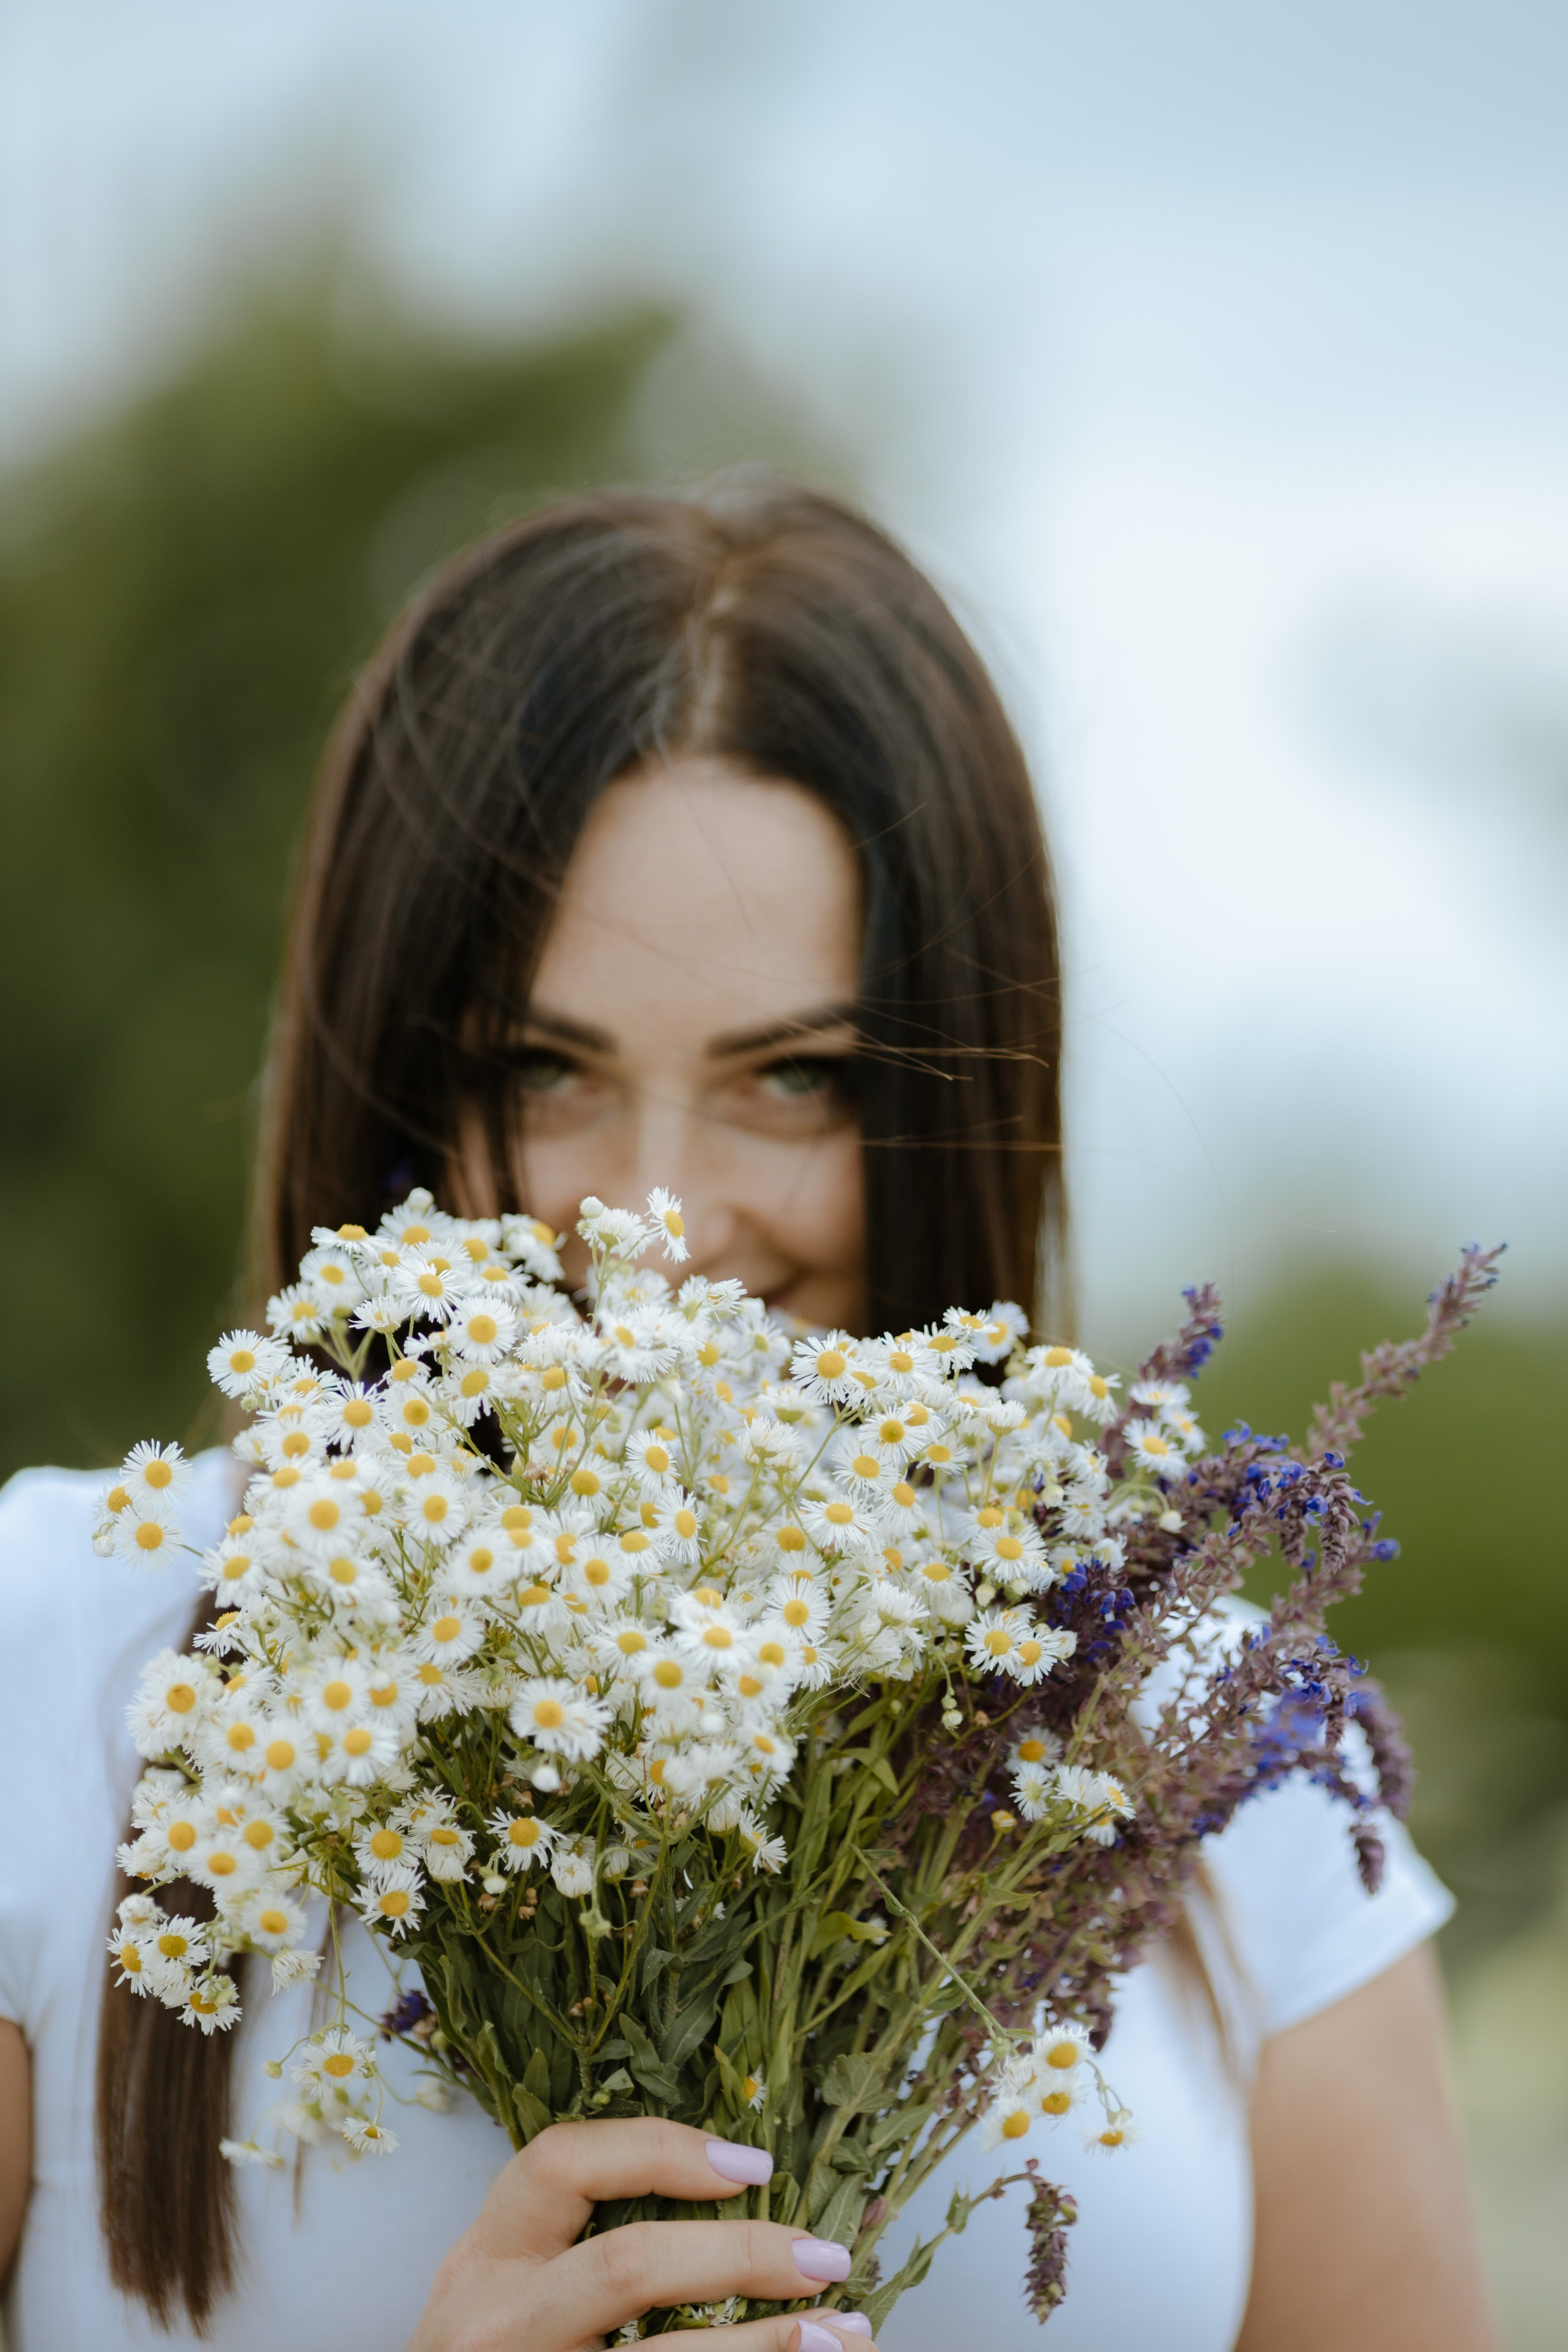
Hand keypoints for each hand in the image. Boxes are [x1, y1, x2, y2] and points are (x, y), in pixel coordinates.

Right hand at [407, 2116, 878, 2351]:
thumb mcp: (510, 2293)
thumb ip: (580, 2246)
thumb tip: (742, 2191)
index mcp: (484, 2259)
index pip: (560, 2162)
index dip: (660, 2148)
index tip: (752, 2163)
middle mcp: (496, 2321)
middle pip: (628, 2266)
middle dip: (739, 2255)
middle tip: (824, 2257)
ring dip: (767, 2347)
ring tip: (843, 2336)